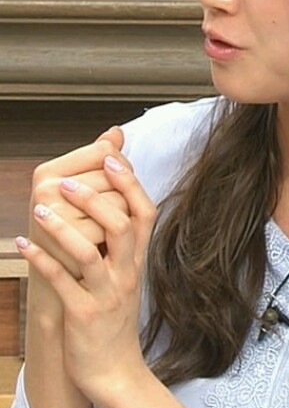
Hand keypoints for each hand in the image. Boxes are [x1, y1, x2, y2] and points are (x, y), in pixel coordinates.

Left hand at [17, 153, 155, 401]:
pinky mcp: (83, 315)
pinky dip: (42, 261)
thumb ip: (121, 236)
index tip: (111, 155)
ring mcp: (107, 294)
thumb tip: (113, 198)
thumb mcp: (126, 273)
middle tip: (69, 182)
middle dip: (96, 198)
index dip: (130, 182)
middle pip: (122, 225)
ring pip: (90, 254)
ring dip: (64, 228)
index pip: (145, 212)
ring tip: (40, 209)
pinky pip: (62, 283)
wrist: (115, 372)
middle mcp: (127, 273)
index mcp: (137, 259)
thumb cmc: (115, 315)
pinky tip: (22, 245)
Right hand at [29, 126, 128, 274]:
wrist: (56, 274)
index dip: (119, 164)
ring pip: (118, 203)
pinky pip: (112, 231)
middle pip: (113, 176)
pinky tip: (101, 242)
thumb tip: (116, 132)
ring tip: (105, 226)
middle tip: (110, 210)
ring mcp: (55, 216)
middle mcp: (46, 189)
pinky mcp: (69, 243)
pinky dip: (113, 239)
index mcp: (47, 171)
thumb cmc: (69, 226)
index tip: (116, 179)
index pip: (103, 150)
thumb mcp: (78, 188)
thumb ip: (98, 158)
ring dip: (121, 217)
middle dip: (123, 194)